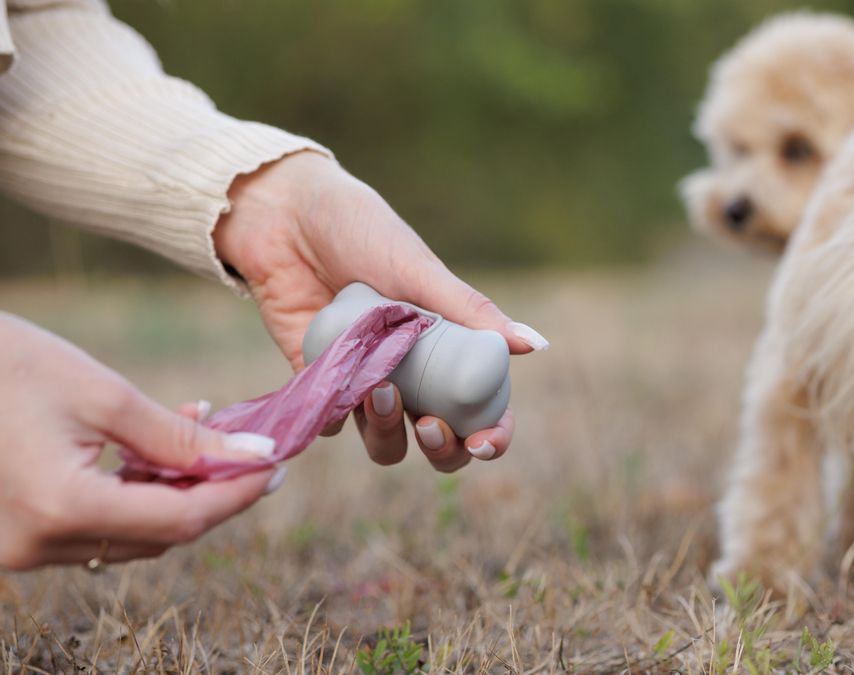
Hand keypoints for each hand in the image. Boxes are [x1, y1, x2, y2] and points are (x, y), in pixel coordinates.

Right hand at [0, 314, 284, 570]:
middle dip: (211, 493)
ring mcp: (22, 547)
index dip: (235, 495)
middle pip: (158, 535)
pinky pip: (96, 525)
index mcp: (62, 508)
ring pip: (130, 535)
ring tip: (203, 432)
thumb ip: (181, 436)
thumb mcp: (103, 394)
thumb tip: (255, 455)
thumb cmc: (7, 364)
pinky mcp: (17, 535)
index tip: (276, 466)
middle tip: (249, 449)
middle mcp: (38, 544)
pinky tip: (157, 448)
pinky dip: (135, 492)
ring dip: (175, 491)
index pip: (178, 520)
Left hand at [213, 152, 546, 470]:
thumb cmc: (359, 229)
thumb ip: (472, 310)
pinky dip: (336, 415)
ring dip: (388, 433)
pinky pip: (332, 423)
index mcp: (449, 347)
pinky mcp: (318, 382)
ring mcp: (366, 382)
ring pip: (386, 442)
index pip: (484, 409)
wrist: (283, 214)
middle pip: (439, 441)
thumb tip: (537, 345)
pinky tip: (335, 380)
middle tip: (430, 425)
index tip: (484, 443)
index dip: (492, 436)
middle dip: (442, 449)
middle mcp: (413, 373)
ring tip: (378, 392)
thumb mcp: (419, 269)